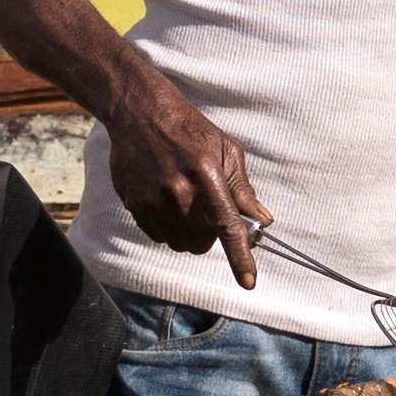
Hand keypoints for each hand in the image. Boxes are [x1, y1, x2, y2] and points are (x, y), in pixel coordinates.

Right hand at [105, 76, 266, 279]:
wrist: (140, 113)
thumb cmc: (189, 130)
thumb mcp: (225, 150)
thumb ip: (242, 188)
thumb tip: (262, 219)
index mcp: (207, 175)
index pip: (227, 226)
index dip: (240, 257)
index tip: (248, 281)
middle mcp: (178, 191)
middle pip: (202, 242)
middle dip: (210, 236)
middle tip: (209, 212)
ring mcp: (153, 199)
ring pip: (179, 243)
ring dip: (188, 234)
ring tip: (186, 205)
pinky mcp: (133, 203)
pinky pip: (157, 236)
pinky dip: (167, 228)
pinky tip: (167, 202)